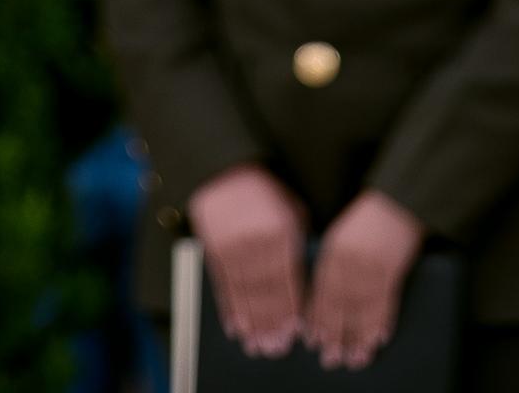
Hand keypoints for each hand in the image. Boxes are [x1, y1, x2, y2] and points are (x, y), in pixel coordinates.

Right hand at [186, 164, 306, 356]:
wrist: (223, 170)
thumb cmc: (265, 190)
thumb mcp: (292, 210)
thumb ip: (298, 243)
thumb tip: (304, 276)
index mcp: (280, 233)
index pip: (287, 279)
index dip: (289, 308)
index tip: (293, 332)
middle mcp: (255, 243)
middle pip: (264, 292)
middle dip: (269, 323)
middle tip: (273, 347)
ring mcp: (231, 247)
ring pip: (243, 293)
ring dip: (249, 322)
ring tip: (255, 344)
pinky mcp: (213, 249)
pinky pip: (222, 285)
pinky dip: (228, 308)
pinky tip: (234, 326)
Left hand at [304, 191, 424, 366]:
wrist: (397, 201)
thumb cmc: (366, 216)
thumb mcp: (340, 232)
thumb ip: (330, 259)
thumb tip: (321, 289)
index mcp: (332, 252)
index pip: (320, 292)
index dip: (316, 319)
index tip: (313, 340)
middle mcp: (348, 263)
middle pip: (339, 307)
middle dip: (334, 336)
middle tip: (331, 358)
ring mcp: (372, 269)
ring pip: (362, 311)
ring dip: (358, 337)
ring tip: (355, 358)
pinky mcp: (393, 271)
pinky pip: (386, 302)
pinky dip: (382, 323)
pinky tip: (378, 339)